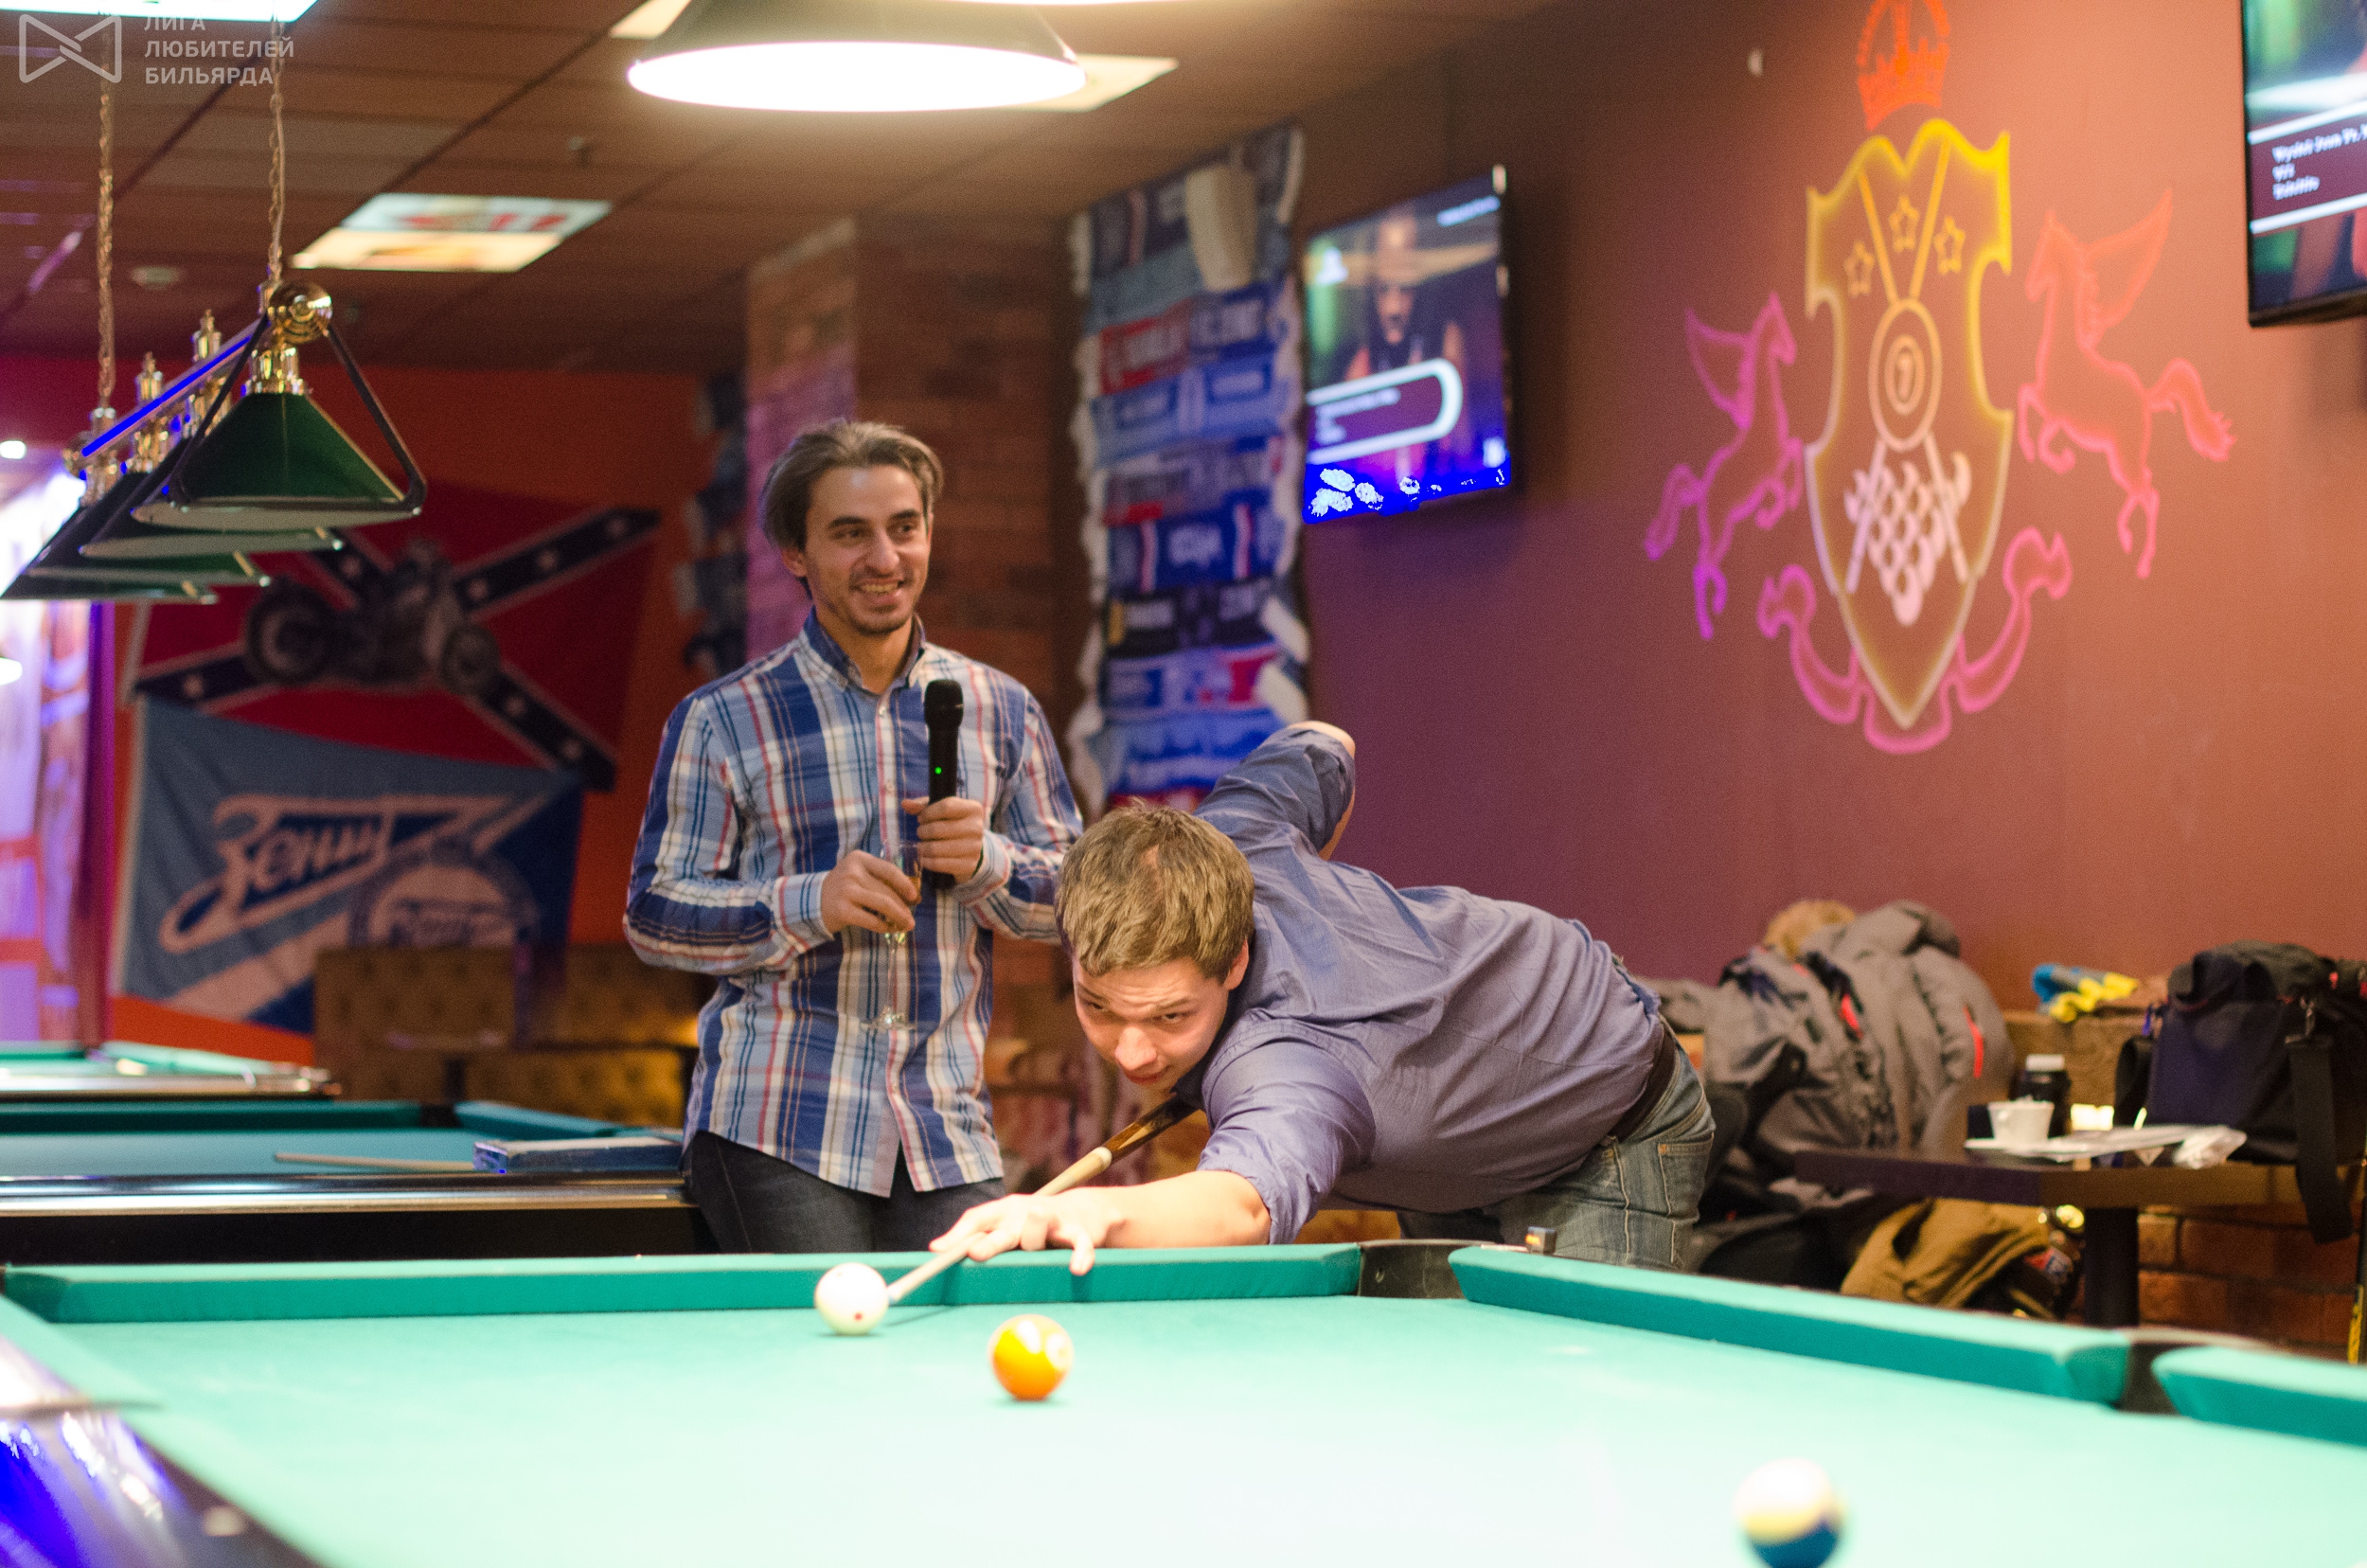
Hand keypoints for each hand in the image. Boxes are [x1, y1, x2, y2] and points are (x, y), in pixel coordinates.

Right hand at [818, 850, 918, 935]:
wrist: (812, 901)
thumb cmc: (842, 888)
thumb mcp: (857, 874)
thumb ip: (877, 878)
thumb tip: (909, 895)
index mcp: (858, 859)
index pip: (888, 869)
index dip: (904, 883)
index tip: (914, 895)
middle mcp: (852, 872)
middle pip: (887, 890)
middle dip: (903, 906)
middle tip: (911, 918)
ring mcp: (846, 891)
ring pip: (883, 905)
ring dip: (898, 917)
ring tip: (907, 925)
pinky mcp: (843, 910)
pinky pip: (871, 920)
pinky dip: (883, 927)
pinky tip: (889, 929)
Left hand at [901, 795, 986, 882]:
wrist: (970, 849)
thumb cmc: (953, 824)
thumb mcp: (941, 811)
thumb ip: (923, 806)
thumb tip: (905, 804)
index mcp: (973, 809)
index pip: (946, 807)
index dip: (927, 813)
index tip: (921, 818)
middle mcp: (977, 828)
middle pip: (938, 829)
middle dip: (922, 831)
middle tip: (921, 833)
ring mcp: (975, 848)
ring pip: (935, 848)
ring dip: (922, 847)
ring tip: (921, 846)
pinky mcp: (969, 865)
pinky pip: (938, 864)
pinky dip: (926, 861)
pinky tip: (924, 858)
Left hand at [930, 1190, 1114, 1275]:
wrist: (1084, 1210)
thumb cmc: (1032, 1224)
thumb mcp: (1004, 1226)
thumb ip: (973, 1237)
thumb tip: (935, 1250)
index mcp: (1003, 1212)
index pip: (977, 1218)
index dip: (958, 1234)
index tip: (938, 1252)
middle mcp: (1024, 1212)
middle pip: (1004, 1229)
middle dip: (990, 1242)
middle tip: (974, 1252)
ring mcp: (1052, 1220)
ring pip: (1040, 1226)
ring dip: (1037, 1229)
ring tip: (1038, 1217)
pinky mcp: (1079, 1231)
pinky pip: (1079, 1244)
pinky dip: (1079, 1255)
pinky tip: (1077, 1269)